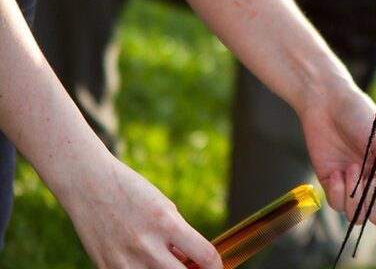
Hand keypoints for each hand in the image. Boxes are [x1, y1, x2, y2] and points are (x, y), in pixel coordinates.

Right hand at [58, 155, 220, 268]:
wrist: (88, 184)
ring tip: (165, 262)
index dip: (216, 267)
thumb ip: (179, 238)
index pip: (205, 255)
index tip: (217, 268)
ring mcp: (125, 261)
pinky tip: (144, 261)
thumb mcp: (165, 208)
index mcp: (167, 222)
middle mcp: (147, 244)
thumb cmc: (132, 193)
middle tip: (192, 267)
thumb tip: (192, 264)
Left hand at [299, 85, 375, 224]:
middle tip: (370, 176)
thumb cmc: (361, 115)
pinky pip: (337, 205)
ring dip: (355, 197)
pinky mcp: (332, 185)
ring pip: (358, 217)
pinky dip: (337, 192)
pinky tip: (336, 171)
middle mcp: (375, 184)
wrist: (327, 102)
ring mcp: (353, 186)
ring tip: (351, 167)